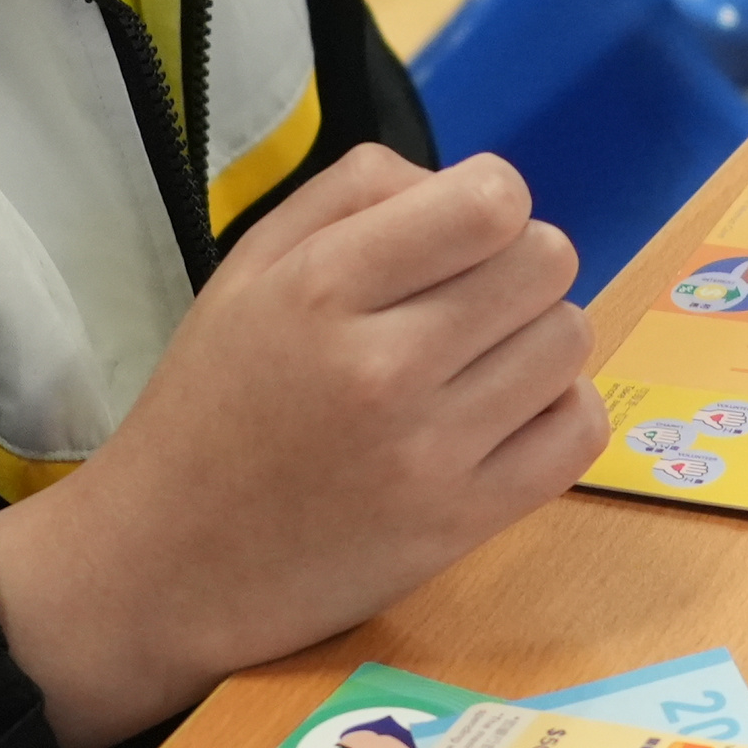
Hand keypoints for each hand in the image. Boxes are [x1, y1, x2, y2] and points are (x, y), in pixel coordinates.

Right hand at [0, 146, 597, 747]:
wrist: (167, 562)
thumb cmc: (212, 400)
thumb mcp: (250, 265)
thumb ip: (356, 193)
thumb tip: (459, 186)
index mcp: (323, 287)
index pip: (492, 202)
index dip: (492, 201)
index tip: (458, 233)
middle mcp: (385, 365)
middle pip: (546, 262)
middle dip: (516, 264)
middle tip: (465, 302)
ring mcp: (432, 452)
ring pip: (568, 340)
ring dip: (535, 337)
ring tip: (476, 362)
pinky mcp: (464, 523)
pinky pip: (579, 432)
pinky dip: (555, 412)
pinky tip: (502, 415)